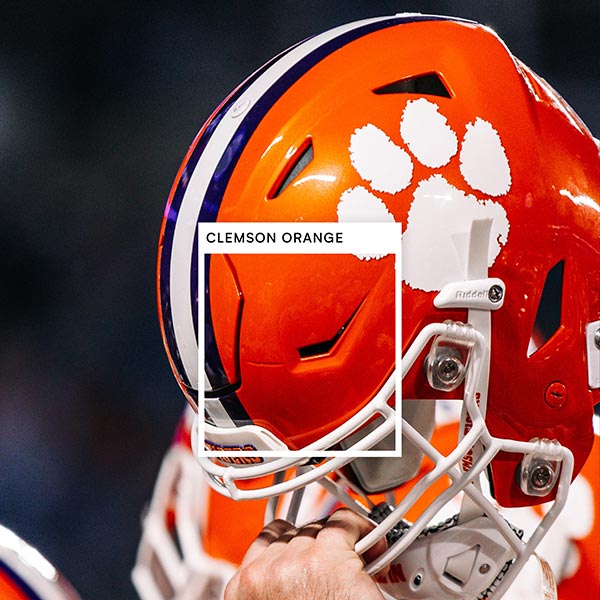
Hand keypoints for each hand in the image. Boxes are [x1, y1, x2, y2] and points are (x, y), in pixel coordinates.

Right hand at [224, 508, 386, 599]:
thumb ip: (274, 591)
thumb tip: (289, 579)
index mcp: (242, 590)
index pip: (264, 542)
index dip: (290, 545)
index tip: (306, 550)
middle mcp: (264, 573)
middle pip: (293, 535)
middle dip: (315, 547)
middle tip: (336, 565)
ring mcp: (295, 563)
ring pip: (317, 529)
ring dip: (336, 542)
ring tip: (356, 559)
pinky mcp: (327, 560)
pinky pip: (342, 524)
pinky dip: (360, 530)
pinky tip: (371, 545)